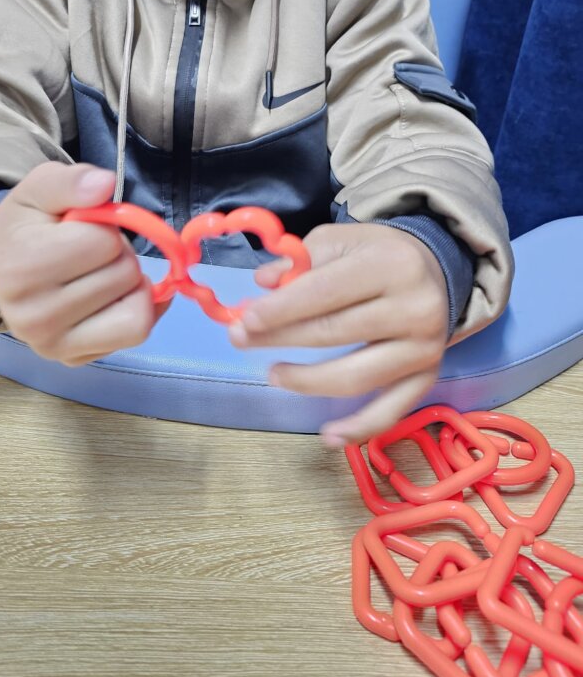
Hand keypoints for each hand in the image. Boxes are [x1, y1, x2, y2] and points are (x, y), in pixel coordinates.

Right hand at [0, 162, 167, 363]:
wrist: (2, 266)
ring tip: (98, 273)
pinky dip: (139, 308)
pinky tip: (117, 295)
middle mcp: (35, 317)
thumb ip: (71, 180)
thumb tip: (105, 184)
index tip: (79, 228)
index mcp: (24, 268)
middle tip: (88, 252)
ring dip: (130, 283)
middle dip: (118, 255)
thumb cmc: (28, 225)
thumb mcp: (40, 188)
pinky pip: (135, 332)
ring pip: (137, 308)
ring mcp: (53, 345)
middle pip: (124, 274)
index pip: (105, 243)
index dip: (104, 227)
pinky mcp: (72, 359)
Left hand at [228, 222, 449, 445]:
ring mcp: (424, 347)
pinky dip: (359, 428)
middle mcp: (415, 307)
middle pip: (335, 333)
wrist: (437, 270)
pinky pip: (391, 410)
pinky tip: (328, 435)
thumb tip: (263, 284)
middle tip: (240, 339)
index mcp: (391, 264)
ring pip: (357, 377)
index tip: (245, 320)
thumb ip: (300, 261)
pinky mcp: (428, 376)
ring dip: (307, 381)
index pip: (325, 292)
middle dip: (281, 339)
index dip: (281, 309)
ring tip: (274, 374)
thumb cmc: (378, 254)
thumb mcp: (340, 241)